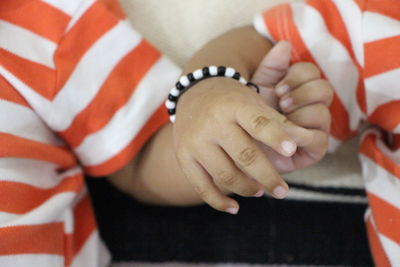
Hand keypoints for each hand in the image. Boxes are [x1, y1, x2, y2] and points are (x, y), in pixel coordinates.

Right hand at [173, 73, 313, 213]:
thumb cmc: (232, 101)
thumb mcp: (254, 102)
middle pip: (245, 155)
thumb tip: (305, 142)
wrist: (195, 93)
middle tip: (282, 191)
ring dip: (247, 189)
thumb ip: (277, 123)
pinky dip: (218, 202)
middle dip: (267, 177)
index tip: (292, 151)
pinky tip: (234, 208)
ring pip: (225, 174)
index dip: (276, 138)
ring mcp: (196, 141)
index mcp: (235, 106)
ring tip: (260, 191)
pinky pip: (201, 186)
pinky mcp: (183, 156)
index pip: (259, 123)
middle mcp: (214, 123)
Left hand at [251, 41, 332, 172]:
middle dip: (301, 94)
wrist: (238, 148)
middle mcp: (310, 106)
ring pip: (323, 112)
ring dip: (301, 115)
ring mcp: (315, 128)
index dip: (297, 76)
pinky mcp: (315, 149)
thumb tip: (285, 44)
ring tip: (281, 121)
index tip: (277, 88)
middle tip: (281, 103)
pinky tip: (286, 136)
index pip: (311, 72)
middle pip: (324, 88)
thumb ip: (270, 67)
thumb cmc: (247, 118)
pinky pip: (320, 139)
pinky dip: (303, 136)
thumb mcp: (256, 89)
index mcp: (298, 89)